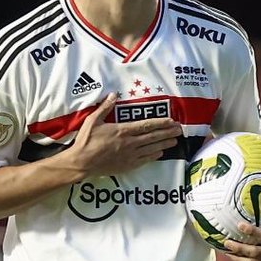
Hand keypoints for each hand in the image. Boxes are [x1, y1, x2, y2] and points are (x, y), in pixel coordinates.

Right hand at [69, 93, 183, 176]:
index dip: (160, 123)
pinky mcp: (128, 165)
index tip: (171, 121)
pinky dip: (154, 155)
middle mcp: (130, 142)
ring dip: (165, 144)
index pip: (146, 125)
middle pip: (153, 136)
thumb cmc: (86, 141)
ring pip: (152, 148)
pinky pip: (145, 159)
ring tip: (175, 141)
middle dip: (168, 132)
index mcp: (122, 130)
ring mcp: (130, 155)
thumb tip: (113, 94)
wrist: (81, 163)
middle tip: (179, 130)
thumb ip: (105, 107)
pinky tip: (161, 153)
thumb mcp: (93, 120)